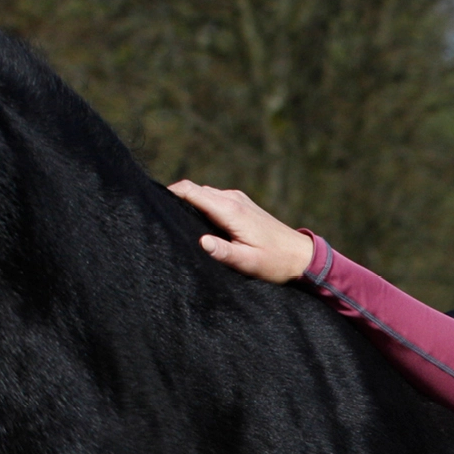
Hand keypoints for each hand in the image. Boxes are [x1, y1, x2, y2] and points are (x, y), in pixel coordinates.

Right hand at [167, 180, 314, 282]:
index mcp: (230, 210)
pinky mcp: (242, 204)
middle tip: (160, 216)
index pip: (191, 191)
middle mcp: (232, 199)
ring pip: (205, 194)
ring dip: (190, 203)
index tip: (152, 202)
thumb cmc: (275, 262)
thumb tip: (201, 241)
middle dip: (176, 198)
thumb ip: (223, 252)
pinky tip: (199, 223)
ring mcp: (238, 199)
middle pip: (195, 190)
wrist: (301, 256)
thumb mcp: (248, 263)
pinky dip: (203, 206)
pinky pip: (215, 199)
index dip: (169, 193)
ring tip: (176, 220)